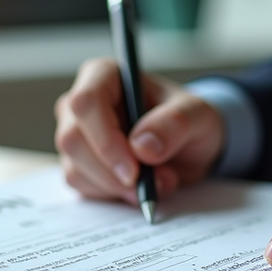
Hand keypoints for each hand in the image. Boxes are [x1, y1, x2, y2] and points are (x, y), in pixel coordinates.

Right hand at [54, 57, 224, 203]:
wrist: (188, 148)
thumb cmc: (187, 120)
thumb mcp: (198, 116)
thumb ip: (175, 124)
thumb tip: (142, 146)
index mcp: (105, 76)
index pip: (87, 102)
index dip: (106, 140)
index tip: (134, 170)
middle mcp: (82, 104)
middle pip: (72, 140)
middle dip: (112, 172)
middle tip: (153, 183)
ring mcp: (75, 135)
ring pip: (75, 169)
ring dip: (117, 187)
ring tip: (158, 180)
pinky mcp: (77, 164)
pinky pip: (82, 186)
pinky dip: (114, 194)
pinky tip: (139, 186)